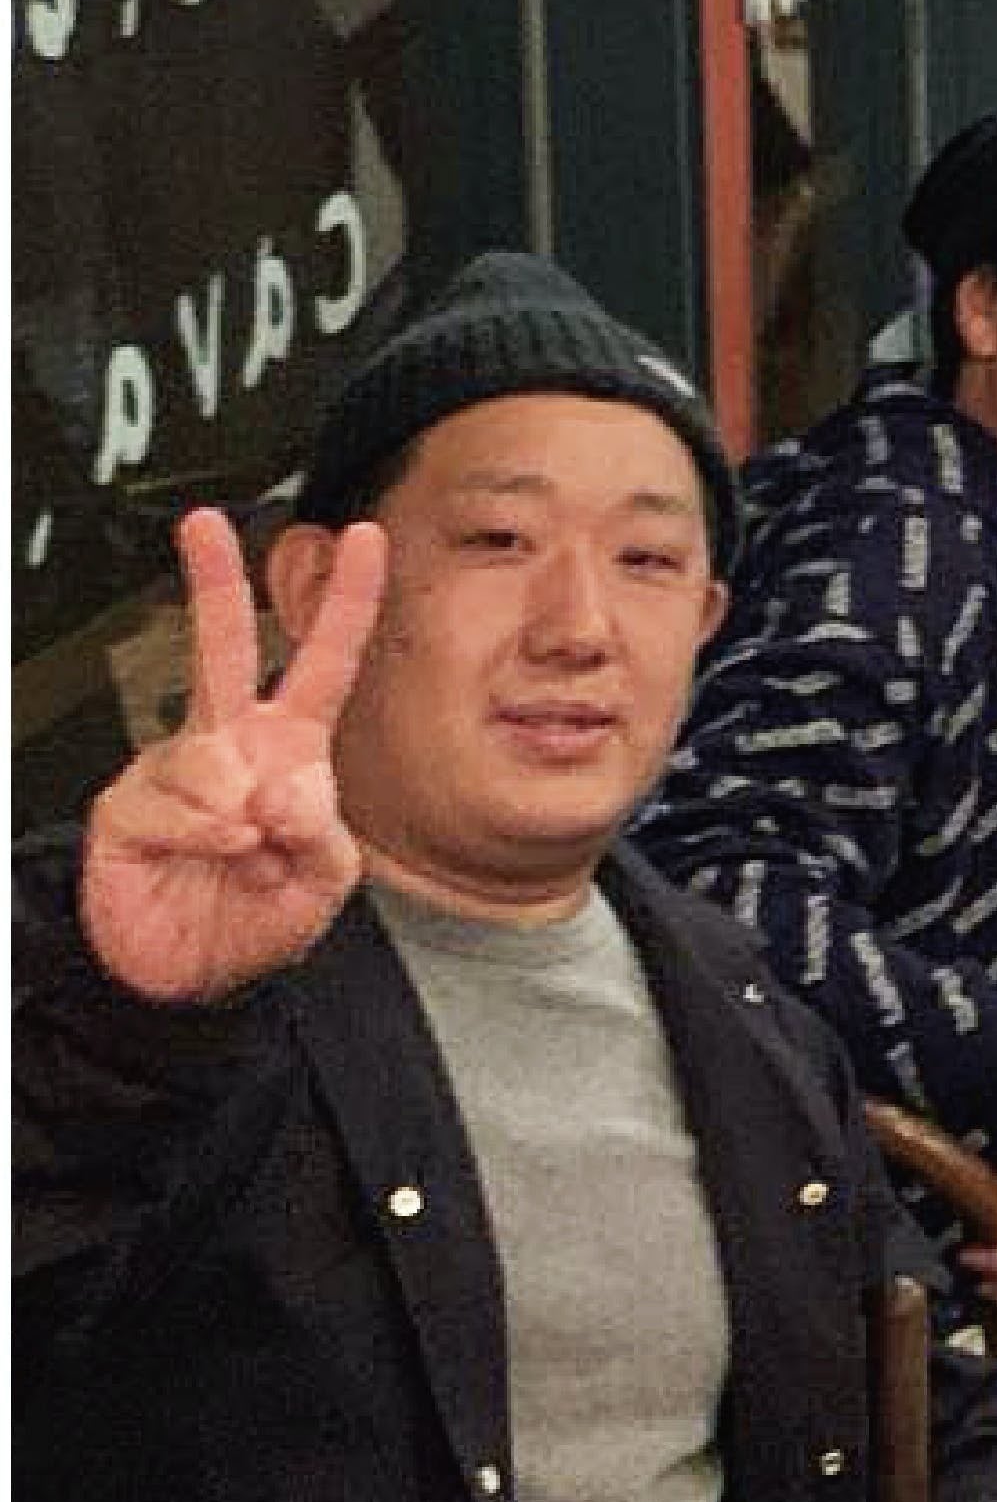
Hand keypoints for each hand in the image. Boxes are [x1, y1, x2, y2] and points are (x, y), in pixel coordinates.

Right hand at [78, 507, 382, 1006]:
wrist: (198, 977)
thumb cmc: (260, 917)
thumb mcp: (324, 877)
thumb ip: (320, 828)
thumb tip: (277, 785)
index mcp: (289, 748)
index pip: (323, 663)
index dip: (345, 601)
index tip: (363, 539)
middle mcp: (230, 745)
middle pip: (222, 648)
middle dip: (215, 582)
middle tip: (206, 524)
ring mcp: (175, 771)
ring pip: (210, 751)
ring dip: (242, 813)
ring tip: (251, 855)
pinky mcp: (128, 805)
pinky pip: (174, 799)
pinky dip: (205, 831)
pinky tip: (219, 853)